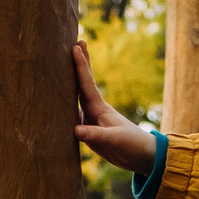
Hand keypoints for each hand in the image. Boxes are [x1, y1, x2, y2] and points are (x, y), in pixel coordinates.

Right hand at [73, 42, 157, 174]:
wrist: (141, 157)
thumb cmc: (131, 145)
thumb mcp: (114, 140)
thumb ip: (95, 135)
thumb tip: (75, 130)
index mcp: (99, 108)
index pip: (87, 83)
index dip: (80, 65)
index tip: (76, 46)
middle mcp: (94, 110)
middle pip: (82, 83)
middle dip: (79, 64)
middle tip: (76, 42)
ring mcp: (91, 120)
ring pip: (76, 98)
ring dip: (69, 83)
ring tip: (61, 68)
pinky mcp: (89, 132)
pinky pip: (72, 116)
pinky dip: (65, 108)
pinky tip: (57, 104)